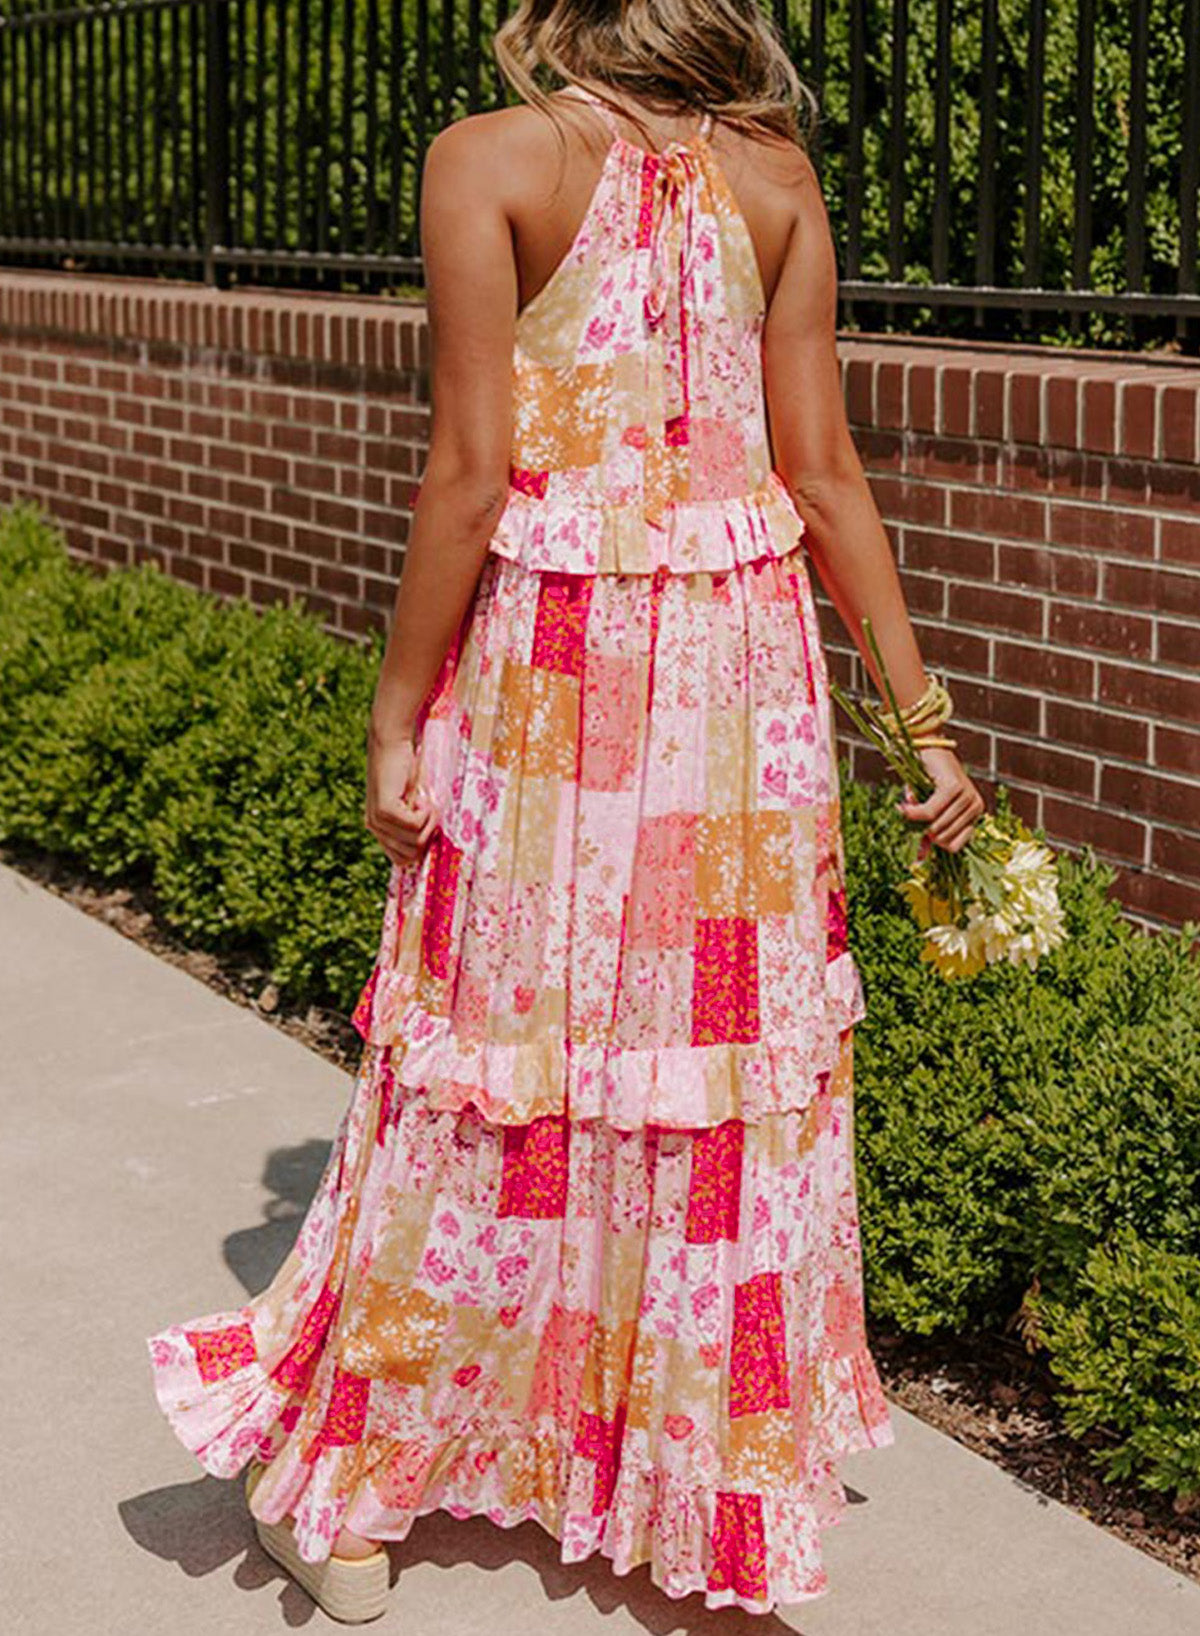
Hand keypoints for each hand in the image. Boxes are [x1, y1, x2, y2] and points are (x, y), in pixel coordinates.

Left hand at [364, 728, 438, 867]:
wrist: (392, 743)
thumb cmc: (406, 769)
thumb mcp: (411, 802)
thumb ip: (413, 823)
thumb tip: (430, 844)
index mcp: (379, 829)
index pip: (402, 860)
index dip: (422, 846)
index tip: (427, 824)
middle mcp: (374, 827)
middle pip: (411, 855)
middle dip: (428, 836)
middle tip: (429, 812)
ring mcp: (377, 820)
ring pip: (415, 841)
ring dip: (429, 823)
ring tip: (426, 802)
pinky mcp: (385, 809)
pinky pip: (415, 826)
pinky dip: (426, 814)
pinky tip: (422, 798)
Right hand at [896, 745, 985, 853]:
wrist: (928, 748)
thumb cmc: (928, 782)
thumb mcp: (930, 812)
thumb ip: (927, 835)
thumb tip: (918, 861)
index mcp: (975, 814)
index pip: (955, 847)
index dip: (936, 843)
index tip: (923, 833)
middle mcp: (976, 806)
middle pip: (943, 838)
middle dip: (923, 831)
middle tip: (913, 816)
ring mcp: (967, 796)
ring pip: (936, 826)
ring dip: (915, 820)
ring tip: (909, 806)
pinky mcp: (954, 788)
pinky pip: (929, 812)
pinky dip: (912, 812)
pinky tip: (903, 807)